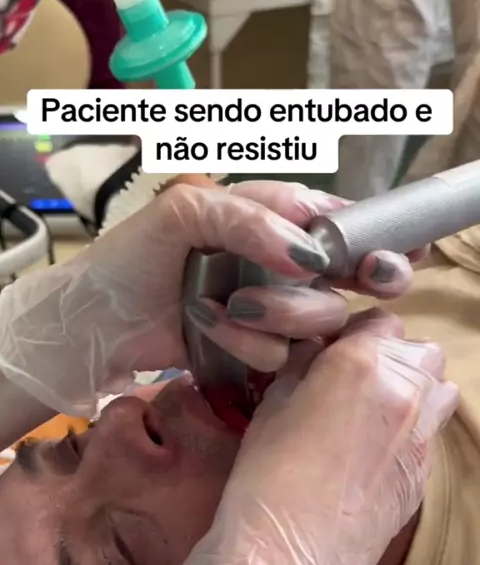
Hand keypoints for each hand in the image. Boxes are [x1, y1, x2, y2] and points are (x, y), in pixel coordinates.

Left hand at [0, 176, 425, 416]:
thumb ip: (251, 218)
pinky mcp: (256, 350)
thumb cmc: (131, 260)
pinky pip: (283, 352)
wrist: (96, 324)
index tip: (391, 246)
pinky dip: (247, 343)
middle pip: (349, 272)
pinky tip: (209, 329)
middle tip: (370, 279)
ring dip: (280, 313)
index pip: (334, 218)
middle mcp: (278, 264)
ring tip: (226, 305)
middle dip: (361, 275)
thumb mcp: (185, 213)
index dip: (367, 231)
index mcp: (268, 218)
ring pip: (321, 316)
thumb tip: (308, 254)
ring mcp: (271, 310)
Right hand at [157, 309, 456, 564]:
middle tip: (352, 381)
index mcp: (362, 364)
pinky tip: (373, 453)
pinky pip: (429, 434)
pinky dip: (411, 430)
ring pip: (438, 390)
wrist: (291, 561)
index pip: (380, 322)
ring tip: (372, 413)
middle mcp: (405, 393)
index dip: (355, 333)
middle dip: (391, 357)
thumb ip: (301, 368)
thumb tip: (315, 352)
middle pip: (420, 351)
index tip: (331, 351)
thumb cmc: (266, 478)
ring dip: (413, 390)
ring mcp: (422, 437)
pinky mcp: (425, 476)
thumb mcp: (271, 406)